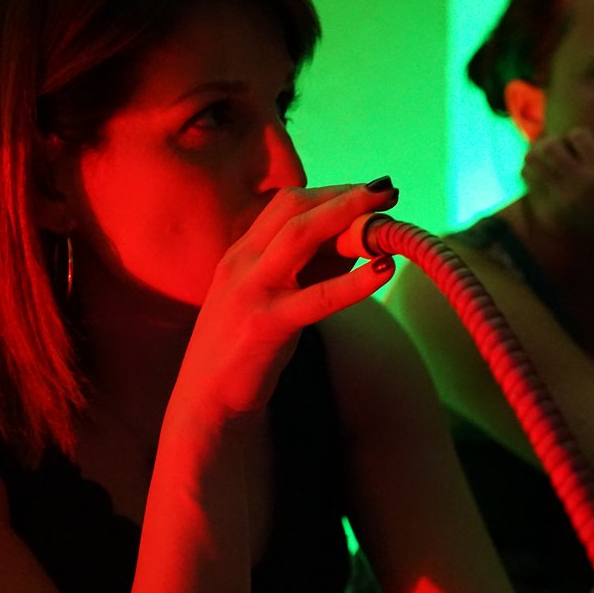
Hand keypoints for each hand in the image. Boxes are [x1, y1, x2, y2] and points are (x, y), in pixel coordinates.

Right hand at [177, 180, 398, 421]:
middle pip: (293, 207)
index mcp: (242, 253)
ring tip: (387, 210)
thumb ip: (310, 268)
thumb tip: (360, 239)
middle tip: (387, 189)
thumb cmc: (247, 350)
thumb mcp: (273, 298)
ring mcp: (250, 291)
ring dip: (347, 215)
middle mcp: (241, 262)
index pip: (286, 202)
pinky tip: (384, 269)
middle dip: (343, 194)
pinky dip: (354, 280)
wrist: (205, 403)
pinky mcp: (264, 325)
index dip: (332, 191)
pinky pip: (317, 297)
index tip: (368, 192)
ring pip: (300, 236)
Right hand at [521, 127, 593, 241]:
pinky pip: (579, 136)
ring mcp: (579, 182)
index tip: (555, 158)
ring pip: (549, 145)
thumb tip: (550, 170)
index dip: (536, 160)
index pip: (524, 175)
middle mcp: (560, 198)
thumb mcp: (581, 218)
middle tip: (568, 148)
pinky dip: (585, 134)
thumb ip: (563, 200)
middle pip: (531, 157)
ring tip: (581, 146)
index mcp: (553, 212)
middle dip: (546, 145)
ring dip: (564, 138)